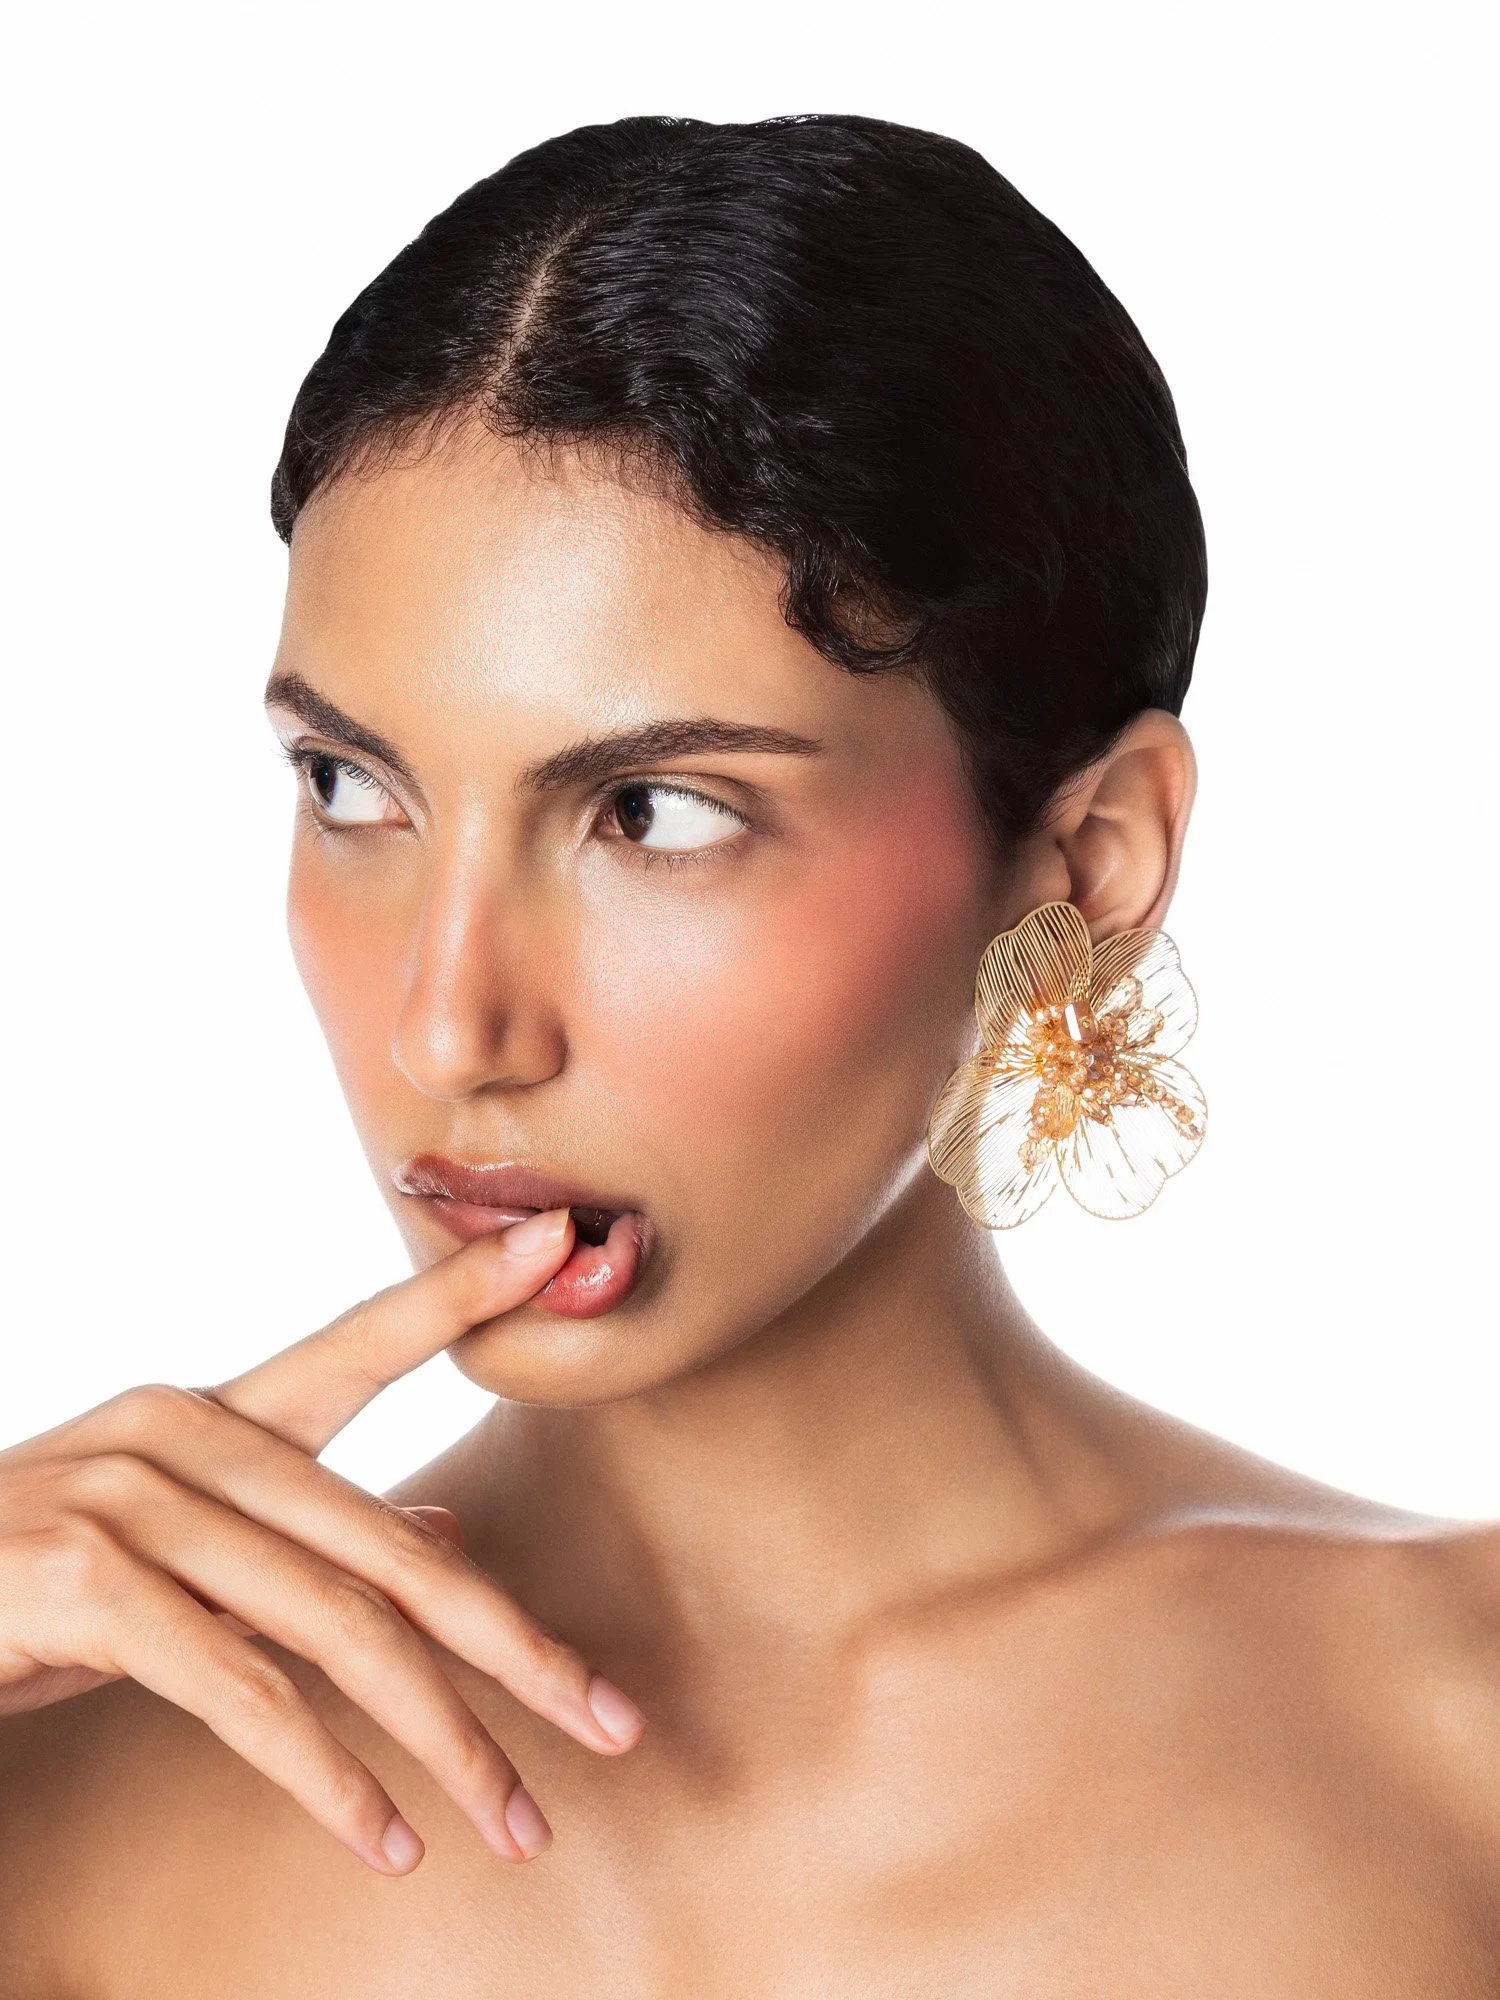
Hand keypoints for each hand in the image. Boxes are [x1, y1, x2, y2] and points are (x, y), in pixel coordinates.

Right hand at [0, 1209, 644, 1871]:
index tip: (569, 1245)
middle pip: (392, 1545)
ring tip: (515, 1821)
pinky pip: (244, 1692)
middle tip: (611, 1719)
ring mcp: (130, 1501)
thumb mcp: (170, 1548)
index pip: (363, 1341)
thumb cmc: (29, 1586)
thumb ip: (297, 1533)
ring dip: (442, 1741)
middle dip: (516, 1646)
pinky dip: (328, 1778)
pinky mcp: (86, 1585)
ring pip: (339, 1627)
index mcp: (211, 1413)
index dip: (466, 1290)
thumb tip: (436, 1519)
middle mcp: (181, 1433)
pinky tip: (384, 1839)